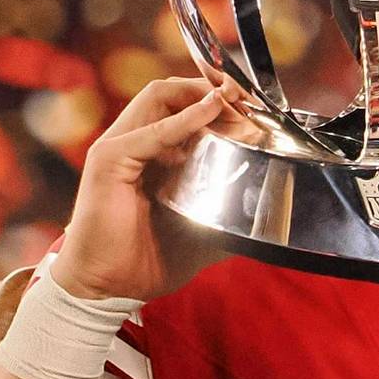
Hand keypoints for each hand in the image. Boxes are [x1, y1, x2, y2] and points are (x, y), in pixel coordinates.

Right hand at [51, 78, 236, 301]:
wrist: (109, 289)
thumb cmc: (147, 260)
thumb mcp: (204, 228)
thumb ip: (230, 213)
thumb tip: (269, 212)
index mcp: (153, 152)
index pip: (182, 103)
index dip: (220, 99)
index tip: (254, 108)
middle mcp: (133, 141)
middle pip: (172, 91)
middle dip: (215, 90)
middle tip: (249, 101)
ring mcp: (118, 146)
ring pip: (159, 95)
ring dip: (202, 95)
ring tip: (235, 104)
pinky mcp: (109, 160)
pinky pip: (152, 130)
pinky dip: (186, 118)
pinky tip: (212, 111)